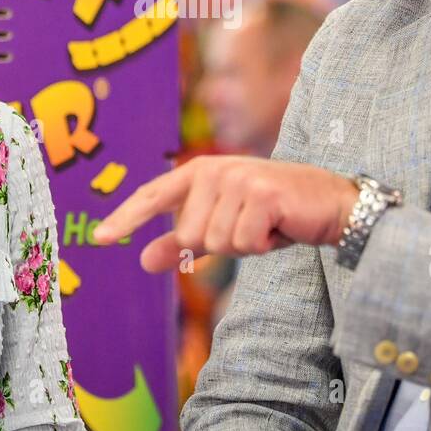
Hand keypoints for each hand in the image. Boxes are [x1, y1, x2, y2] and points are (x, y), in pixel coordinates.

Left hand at [91, 155, 359, 272]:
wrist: (330, 204)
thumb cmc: (275, 215)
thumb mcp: (224, 228)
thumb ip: (183, 243)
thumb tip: (143, 261)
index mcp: (199, 172)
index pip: (153, 196)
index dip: (126, 218)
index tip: (99, 238)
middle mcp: (214, 170)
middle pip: (189, 235)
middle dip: (220, 244)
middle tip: (250, 227)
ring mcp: (238, 179)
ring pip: (217, 243)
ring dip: (244, 245)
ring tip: (266, 226)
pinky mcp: (262, 194)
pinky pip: (243, 243)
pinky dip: (262, 245)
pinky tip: (279, 227)